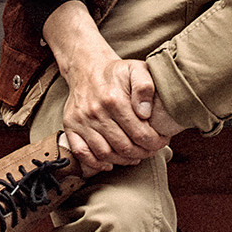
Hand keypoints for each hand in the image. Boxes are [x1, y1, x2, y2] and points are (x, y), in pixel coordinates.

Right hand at [63, 53, 168, 176]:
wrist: (87, 68)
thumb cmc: (117, 73)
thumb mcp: (137, 69)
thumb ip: (145, 87)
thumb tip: (145, 112)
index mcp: (114, 99)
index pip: (140, 133)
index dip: (154, 142)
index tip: (161, 141)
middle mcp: (96, 111)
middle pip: (124, 147)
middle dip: (143, 153)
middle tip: (151, 150)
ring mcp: (81, 120)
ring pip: (105, 153)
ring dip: (123, 160)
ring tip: (135, 156)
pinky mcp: (70, 126)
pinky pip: (82, 153)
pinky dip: (96, 163)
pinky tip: (110, 162)